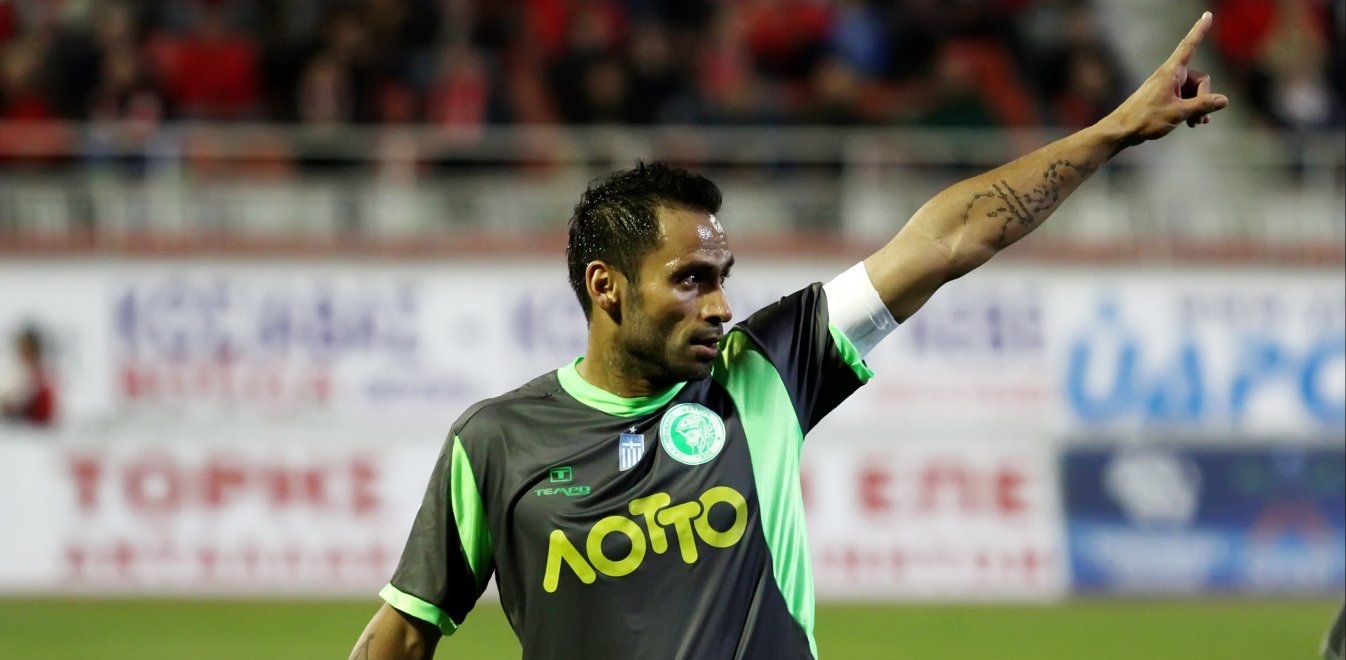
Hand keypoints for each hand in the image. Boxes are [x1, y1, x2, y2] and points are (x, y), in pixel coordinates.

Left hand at [1102, 11, 1229, 145]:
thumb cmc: (1145, 119)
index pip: (1189, 46)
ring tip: (1197, 123)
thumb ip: (1202, 105)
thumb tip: (1224, 100)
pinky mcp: (1165, 97)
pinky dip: (1190, 109)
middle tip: (1200, 118)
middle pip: (1200, 79)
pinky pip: (1185, 98)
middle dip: (1204, 97)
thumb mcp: (1178, 113)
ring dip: (1198, 106)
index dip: (1200, 30)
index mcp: (1171, 72)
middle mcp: (1169, 76)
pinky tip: (1193, 123)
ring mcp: (1167, 86)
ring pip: (1193, 91)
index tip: (1207, 14)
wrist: (1121, 131)